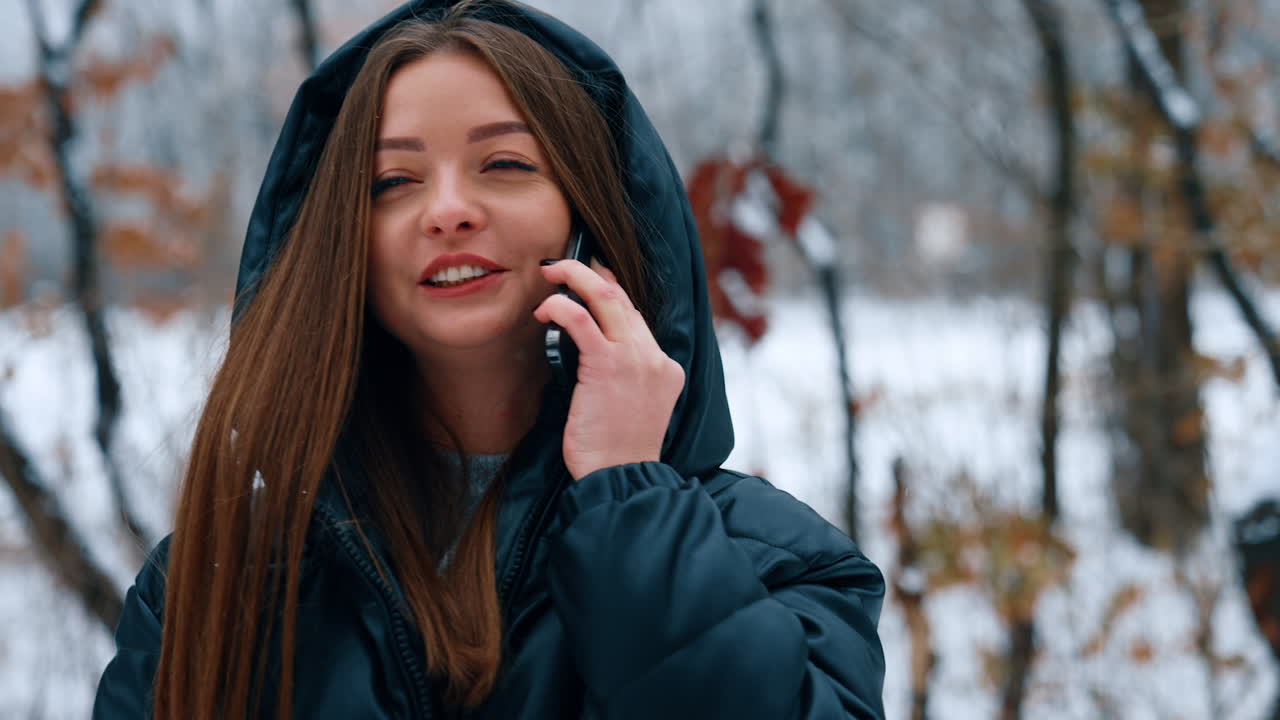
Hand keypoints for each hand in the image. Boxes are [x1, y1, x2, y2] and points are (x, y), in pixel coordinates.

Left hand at [533, 259, 684, 480]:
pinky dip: (560, 306)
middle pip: (624, 299)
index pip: (637, 318)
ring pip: (606, 298)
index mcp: (665, 369)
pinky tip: (544, 310)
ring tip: (551, 273)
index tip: (590, 281)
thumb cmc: (616, 454)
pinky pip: (581, 320)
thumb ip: (623, 379)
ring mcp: (636, 359)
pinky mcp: (608, 366)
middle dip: (591, 275)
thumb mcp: (632, 410)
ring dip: (575, 277)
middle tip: (563, 266)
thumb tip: (587, 354)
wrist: (621, 479)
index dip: (610, 293)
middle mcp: (656, 358)